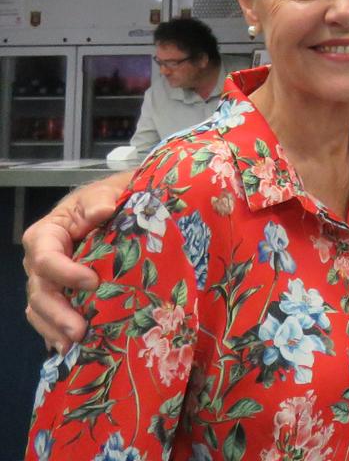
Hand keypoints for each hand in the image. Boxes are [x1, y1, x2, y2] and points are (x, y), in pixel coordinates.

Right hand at [22, 173, 128, 352]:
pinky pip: (48, 319)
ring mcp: (46, 282)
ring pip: (40, 310)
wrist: (112, 210)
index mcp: (45, 236)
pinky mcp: (57, 296)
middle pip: (39, 291)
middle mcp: (39, 262)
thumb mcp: (102, 194)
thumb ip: (99, 201)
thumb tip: (102, 211)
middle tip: (80, 330)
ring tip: (74, 346)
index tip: (93, 282)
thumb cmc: (104, 202)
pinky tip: (70, 350)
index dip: (65, 272)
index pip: (46, 258)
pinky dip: (56, 334)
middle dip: (57, 313)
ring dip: (55, 330)